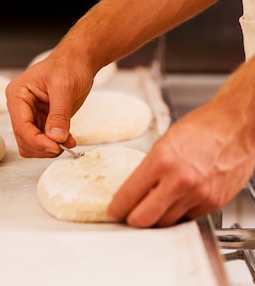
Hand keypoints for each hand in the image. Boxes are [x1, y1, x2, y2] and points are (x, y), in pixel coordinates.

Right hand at [6, 52, 93, 157]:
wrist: (78, 60)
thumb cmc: (68, 65)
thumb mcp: (64, 87)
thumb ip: (59, 114)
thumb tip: (56, 138)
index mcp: (18, 94)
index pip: (21, 126)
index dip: (37, 141)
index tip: (56, 147)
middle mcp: (20, 106)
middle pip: (24, 139)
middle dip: (43, 146)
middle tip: (64, 146)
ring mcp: (31, 114)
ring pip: (32, 144)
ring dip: (49, 148)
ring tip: (68, 142)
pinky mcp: (43, 120)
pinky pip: (44, 140)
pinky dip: (55, 144)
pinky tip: (68, 140)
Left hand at [107, 98, 254, 226]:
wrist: (235, 127)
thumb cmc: (203, 127)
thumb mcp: (166, 140)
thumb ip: (151, 166)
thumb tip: (136, 188)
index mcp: (162, 160)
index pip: (129, 195)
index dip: (117, 208)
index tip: (113, 211)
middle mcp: (179, 180)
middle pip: (144, 219)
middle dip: (133, 220)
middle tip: (128, 216)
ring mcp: (197, 195)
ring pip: (166, 223)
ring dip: (156, 219)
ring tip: (152, 209)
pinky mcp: (212, 203)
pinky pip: (187, 218)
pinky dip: (178, 214)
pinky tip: (176, 202)